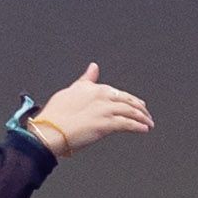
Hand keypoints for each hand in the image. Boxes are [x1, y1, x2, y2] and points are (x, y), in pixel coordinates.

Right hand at [22, 64, 154, 158]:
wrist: (49, 130)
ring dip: (142, 118)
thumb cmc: (55, 114)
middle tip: (147, 115)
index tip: (137, 103)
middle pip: (128, 101)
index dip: (130, 99)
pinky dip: (138, 126)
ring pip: (130, 112)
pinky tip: (144, 129)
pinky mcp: (106, 124)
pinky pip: (128, 124)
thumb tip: (94, 67)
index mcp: (93, 88)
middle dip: (140, 108)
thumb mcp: (71, 90)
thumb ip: (86, 80)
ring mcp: (105, 110)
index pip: (118, 92)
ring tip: (148, 123)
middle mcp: (102, 96)